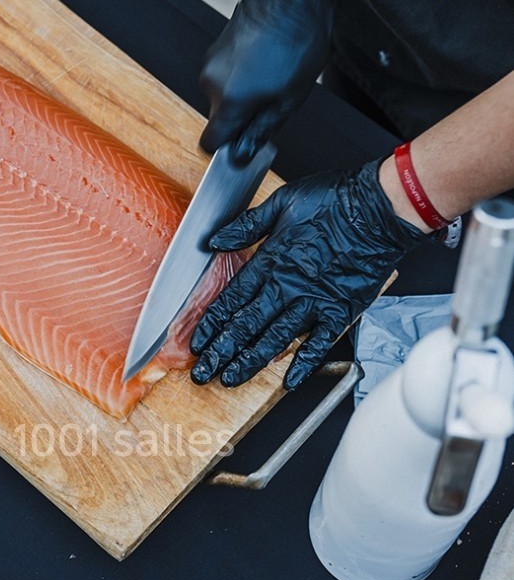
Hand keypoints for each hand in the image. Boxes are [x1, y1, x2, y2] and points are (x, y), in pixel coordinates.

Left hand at [190, 160, 427, 390]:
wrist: (381, 207)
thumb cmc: (336, 198)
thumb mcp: (283, 201)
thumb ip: (247, 225)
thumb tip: (215, 240)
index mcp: (272, 260)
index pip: (233, 299)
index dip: (212, 323)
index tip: (198, 341)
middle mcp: (289, 286)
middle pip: (247, 325)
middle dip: (222, 351)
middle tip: (203, 371)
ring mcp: (315, 302)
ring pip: (276, 339)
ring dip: (251, 361)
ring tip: (230, 379)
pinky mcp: (341, 311)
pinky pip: (319, 343)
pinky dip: (304, 364)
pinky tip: (289, 380)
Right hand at [200, 0, 340, 159]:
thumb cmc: (296, 43)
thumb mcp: (289, 99)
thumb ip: (260, 131)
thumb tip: (241, 154)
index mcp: (229, 102)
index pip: (210, 142)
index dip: (227, 148)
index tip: (243, 143)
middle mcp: (211, 83)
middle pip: (220, 116)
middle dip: (243, 115)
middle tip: (274, 100)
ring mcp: (211, 62)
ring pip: (224, 93)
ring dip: (244, 92)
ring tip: (274, 73)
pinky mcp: (216, 46)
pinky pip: (226, 72)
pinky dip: (243, 73)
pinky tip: (267, 58)